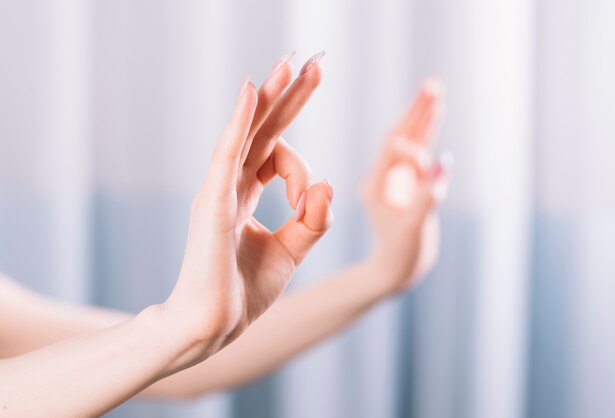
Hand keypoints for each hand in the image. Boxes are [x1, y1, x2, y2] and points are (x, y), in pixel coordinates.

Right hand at [164, 52, 333, 364]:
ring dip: (270, 97)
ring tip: (292, 64)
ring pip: (247, 132)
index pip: (276, 154)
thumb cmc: (244, 291)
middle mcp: (231, 184)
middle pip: (263, 130)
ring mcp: (219, 190)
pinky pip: (227, 153)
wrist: (214, 326)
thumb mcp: (292, 250)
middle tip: (313, 62)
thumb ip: (313, 219)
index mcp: (245, 194)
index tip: (310, 198)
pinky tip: (252, 91)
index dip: (301, 165)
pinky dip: (238, 122)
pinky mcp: (212, 202)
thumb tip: (327, 185)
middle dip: (289, 97)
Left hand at [361, 79, 451, 296]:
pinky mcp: (407, 186)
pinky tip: (433, 118)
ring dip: (423, 119)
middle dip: (417, 113)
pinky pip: (418, 157)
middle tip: (432, 85)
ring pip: (411, 143)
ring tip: (435, 93)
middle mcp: (383, 177)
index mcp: (375, 185)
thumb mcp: (414, 227)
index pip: (393, 151)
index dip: (413, 145)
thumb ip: (427, 196)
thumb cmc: (402, 254)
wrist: (396, 272)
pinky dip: (427, 137)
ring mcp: (395, 180)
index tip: (428, 158)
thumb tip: (443, 162)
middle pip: (401, 136)